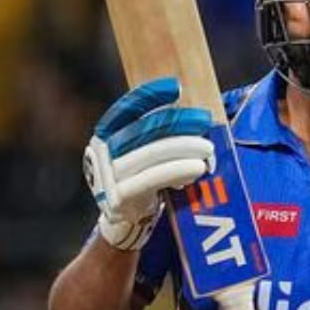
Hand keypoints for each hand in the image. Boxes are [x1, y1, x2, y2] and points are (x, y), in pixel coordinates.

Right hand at [84, 78, 214, 249]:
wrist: (126, 221)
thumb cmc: (143, 179)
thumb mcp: (142, 153)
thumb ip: (156, 135)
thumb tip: (194, 114)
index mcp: (104, 135)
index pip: (126, 109)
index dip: (150, 96)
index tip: (176, 88)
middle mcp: (101, 152)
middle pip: (144, 130)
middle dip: (178, 123)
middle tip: (205, 119)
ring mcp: (107, 175)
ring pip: (152, 154)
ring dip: (184, 148)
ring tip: (208, 148)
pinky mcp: (119, 196)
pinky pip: (153, 177)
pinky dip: (178, 169)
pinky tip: (198, 167)